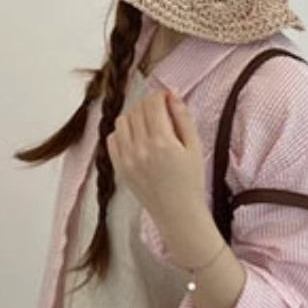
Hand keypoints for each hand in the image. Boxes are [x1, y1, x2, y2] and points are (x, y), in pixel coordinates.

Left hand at [107, 86, 205, 228]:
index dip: (161, 95)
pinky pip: (112, 139)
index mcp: (162, 141)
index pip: (152, 103)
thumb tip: (172, 94)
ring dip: (135, 117)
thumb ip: (183, 117)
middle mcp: (141, 148)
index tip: (168, 98)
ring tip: (148, 126)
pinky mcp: (119, 168)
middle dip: (149, 105)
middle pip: (137, 109)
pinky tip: (136, 139)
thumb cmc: (191, 181)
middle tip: (161, 113)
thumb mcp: (195, 146)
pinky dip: (123, 133)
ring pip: (122, 121)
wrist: (178, 213)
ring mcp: (127, 159)